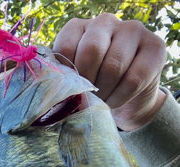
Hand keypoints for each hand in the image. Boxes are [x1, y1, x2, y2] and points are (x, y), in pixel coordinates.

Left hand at [53, 13, 166, 130]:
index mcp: (78, 28)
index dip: (67, 76)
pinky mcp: (154, 47)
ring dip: (104, 93)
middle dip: (87, 83)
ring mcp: (132, 30)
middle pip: (91, 51)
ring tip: (101, 102)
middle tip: (86, 100)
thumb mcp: (73, 81)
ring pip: (113, 67)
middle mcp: (105, 22)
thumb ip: (63, 80)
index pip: (66, 47)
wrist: (125, 98)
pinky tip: (116, 100)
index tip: (70, 91)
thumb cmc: (91, 87)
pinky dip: (120, 97)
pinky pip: (133, 79)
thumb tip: (53, 92)